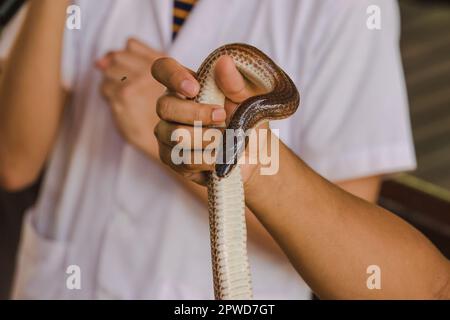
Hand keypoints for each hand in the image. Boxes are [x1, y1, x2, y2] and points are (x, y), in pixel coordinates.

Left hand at [97, 38, 165, 158]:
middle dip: (117, 70)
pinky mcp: (123, 97)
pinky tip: (125, 107)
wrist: (172, 140)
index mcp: (164, 62)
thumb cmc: (168, 111)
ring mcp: (136, 83)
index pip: (131, 45)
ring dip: (113, 84)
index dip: (126, 57)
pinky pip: (105, 88)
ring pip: (107, 71)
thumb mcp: (165, 79)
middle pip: (116, 57)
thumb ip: (138, 61)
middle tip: (131, 89)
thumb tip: (99, 61)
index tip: (129, 69)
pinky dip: (110, 97)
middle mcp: (150, 69)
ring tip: (130, 98)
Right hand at [151, 55, 269, 184]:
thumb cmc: (247, 119)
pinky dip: (207, 159)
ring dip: (206, 139)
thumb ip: (235, 83)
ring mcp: (167, 133)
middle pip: (164, 107)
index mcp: (186, 84)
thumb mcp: (248, 99)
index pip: (162, 69)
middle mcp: (171, 107)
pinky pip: (182, 159)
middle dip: (196, 114)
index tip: (194, 89)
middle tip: (223, 117)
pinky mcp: (171, 158)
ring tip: (226, 140)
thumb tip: (224, 62)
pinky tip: (220, 156)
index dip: (172, 76)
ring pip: (174, 135)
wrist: (252, 154)